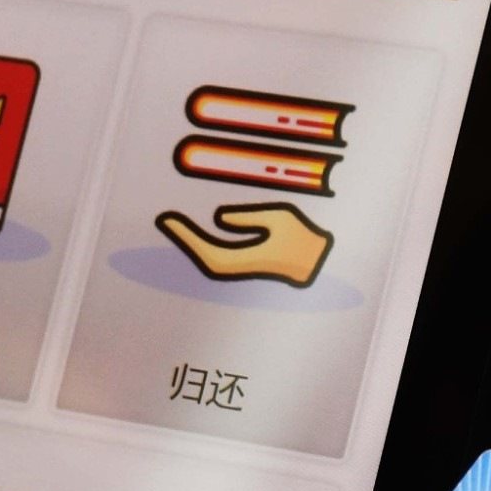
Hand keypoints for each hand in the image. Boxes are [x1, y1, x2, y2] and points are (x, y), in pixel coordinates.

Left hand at [155, 202, 332, 287]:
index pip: (209, 254)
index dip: (186, 239)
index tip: (168, 221)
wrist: (325, 263)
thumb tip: (219, 219)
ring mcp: (246, 272)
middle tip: (166, 219)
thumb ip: (248, 218)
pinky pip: (221, 258)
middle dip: (184, 240)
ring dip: (193, 243)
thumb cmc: (306, 239)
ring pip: (210, 261)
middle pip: (204, 259)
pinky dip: (205, 246)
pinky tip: (196, 232)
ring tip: (175, 222)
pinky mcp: (249, 269)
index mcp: (252, 262)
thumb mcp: (280, 218)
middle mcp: (246, 272)